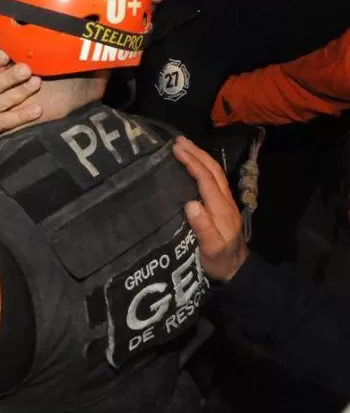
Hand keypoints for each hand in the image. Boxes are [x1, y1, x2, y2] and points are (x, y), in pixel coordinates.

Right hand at [173, 136, 249, 282]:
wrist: (238, 272)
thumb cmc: (220, 262)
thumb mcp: (211, 249)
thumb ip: (203, 228)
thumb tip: (190, 203)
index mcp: (220, 209)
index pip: (206, 179)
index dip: (192, 162)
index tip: (175, 149)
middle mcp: (225, 202)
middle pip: (213, 171)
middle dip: (196, 153)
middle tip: (177, 140)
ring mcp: (225, 204)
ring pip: (215, 174)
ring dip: (200, 157)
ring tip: (184, 146)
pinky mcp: (222, 207)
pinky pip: (213, 180)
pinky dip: (202, 167)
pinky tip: (193, 165)